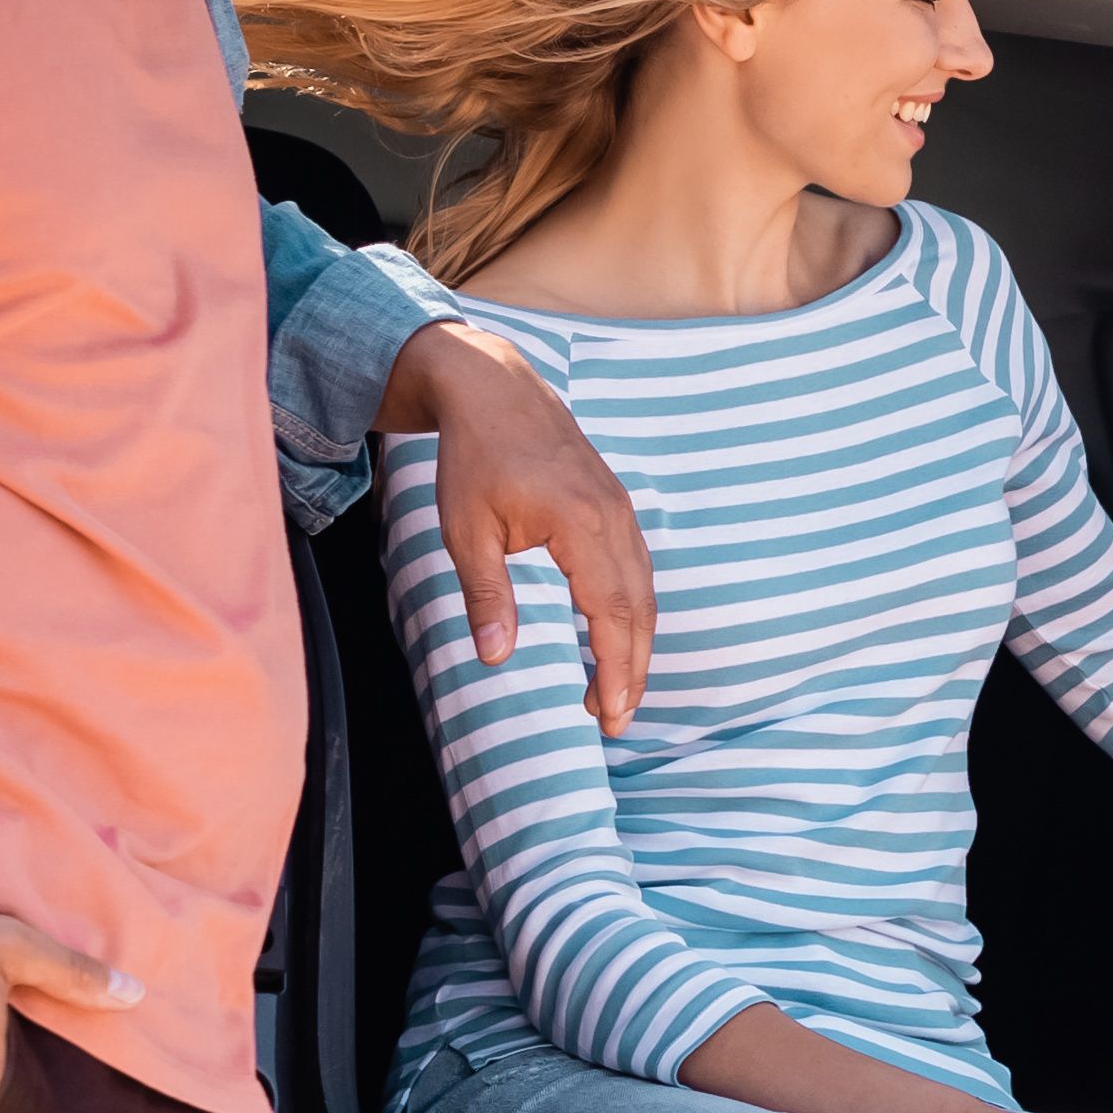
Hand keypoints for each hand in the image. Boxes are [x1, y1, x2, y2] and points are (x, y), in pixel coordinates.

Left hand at [384, 319, 652, 726]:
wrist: (495, 390)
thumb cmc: (474, 458)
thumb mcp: (467, 530)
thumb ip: (487, 595)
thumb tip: (495, 658)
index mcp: (580, 525)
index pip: (611, 614)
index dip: (614, 670)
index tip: (608, 715)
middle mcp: (613, 519)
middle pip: (640, 611)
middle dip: (632, 672)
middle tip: (615, 722)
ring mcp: (621, 511)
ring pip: (645, 592)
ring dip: (635, 646)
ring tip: (614, 691)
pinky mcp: (616, 507)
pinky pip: (637, 570)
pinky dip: (633, 612)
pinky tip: (615, 637)